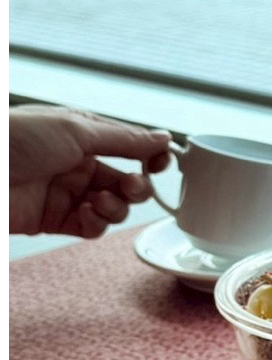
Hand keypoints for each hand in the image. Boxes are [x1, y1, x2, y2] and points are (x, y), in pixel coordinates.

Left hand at [9, 105, 171, 237]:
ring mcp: (68, 192)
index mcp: (82, 135)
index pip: (129, 147)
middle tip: (131, 187)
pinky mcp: (58, 219)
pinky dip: (97, 223)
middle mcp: (78, 163)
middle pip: (127, 181)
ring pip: (114, 207)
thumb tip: (164, 137)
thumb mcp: (76, 130)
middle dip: (136, 187)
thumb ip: (125, 139)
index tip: (162, 164)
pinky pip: (93, 227)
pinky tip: (88, 215)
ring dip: (116, 207)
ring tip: (99, 203)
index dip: (149, 157)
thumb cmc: (16, 139)